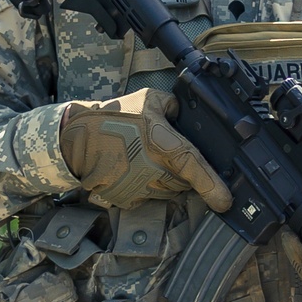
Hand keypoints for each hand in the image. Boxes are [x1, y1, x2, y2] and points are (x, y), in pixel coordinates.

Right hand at [59, 88, 231, 213]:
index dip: (214, 187)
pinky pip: (149, 197)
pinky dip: (147, 186)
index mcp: (163, 145)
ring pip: (168, 191)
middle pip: (184, 181)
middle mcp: (155, 170)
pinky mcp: (128, 199)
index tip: (225, 202)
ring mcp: (141, 188)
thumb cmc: (113, 117)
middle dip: (183, 171)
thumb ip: (174, 107)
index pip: (195, 168)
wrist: (76, 140)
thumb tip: (187, 114)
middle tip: (164, 153)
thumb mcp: (149, 99)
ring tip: (146, 158)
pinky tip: (134, 169)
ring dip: (166, 179)